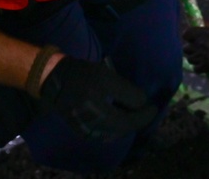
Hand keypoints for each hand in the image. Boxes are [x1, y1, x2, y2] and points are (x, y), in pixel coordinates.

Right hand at [38, 57, 156, 140]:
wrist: (54, 80)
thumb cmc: (83, 73)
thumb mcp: (108, 75)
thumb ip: (127, 92)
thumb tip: (141, 103)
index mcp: (101, 104)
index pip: (131, 115)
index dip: (145, 113)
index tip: (154, 107)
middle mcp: (94, 120)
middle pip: (125, 127)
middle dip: (138, 120)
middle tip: (147, 111)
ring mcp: (87, 128)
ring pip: (116, 132)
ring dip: (128, 125)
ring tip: (134, 115)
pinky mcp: (83, 131)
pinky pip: (105, 134)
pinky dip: (116, 129)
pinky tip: (120, 120)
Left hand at [183, 24, 208, 72]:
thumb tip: (203, 22)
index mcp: (206, 33)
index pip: (186, 34)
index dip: (188, 37)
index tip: (192, 39)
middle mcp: (203, 44)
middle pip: (186, 48)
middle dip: (191, 49)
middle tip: (198, 50)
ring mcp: (205, 56)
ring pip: (190, 59)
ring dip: (195, 59)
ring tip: (201, 58)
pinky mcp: (208, 66)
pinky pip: (196, 69)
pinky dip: (199, 68)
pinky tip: (204, 66)